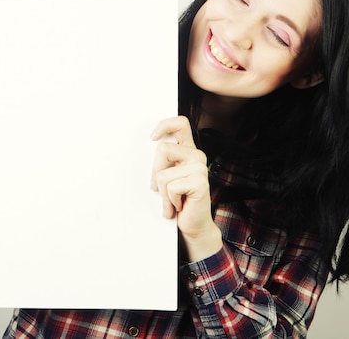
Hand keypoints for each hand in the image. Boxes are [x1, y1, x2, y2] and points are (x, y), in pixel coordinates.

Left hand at [151, 116, 222, 261]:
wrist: (193, 224)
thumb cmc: (178, 200)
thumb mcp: (167, 177)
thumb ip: (163, 162)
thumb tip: (148, 150)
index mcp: (188, 150)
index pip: (180, 124)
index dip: (165, 125)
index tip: (152, 137)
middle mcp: (196, 156)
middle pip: (162, 149)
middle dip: (155, 172)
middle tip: (160, 188)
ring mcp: (200, 168)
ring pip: (163, 174)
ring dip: (163, 193)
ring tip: (173, 200)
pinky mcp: (200, 182)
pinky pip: (170, 187)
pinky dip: (169, 201)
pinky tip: (179, 205)